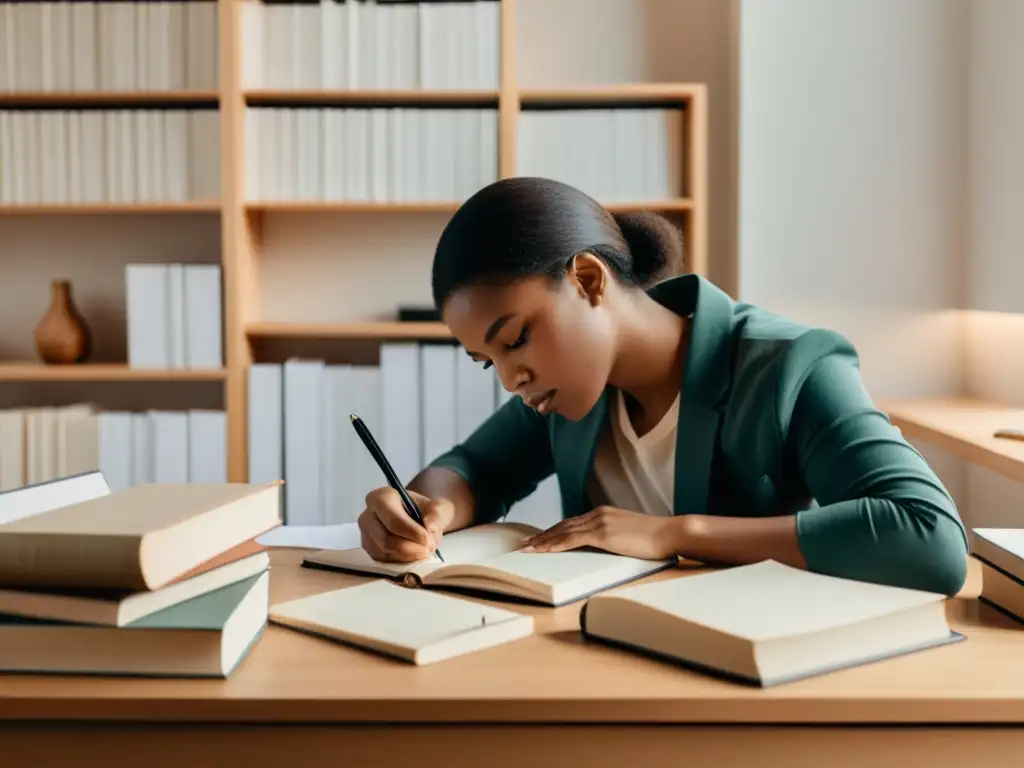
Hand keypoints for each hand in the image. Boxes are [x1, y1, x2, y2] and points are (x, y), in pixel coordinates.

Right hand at [358, 487, 455, 562]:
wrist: (419, 519)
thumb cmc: (425, 511)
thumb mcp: (438, 508)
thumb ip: (437, 516)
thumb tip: (429, 529)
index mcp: (381, 498)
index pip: (393, 520)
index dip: (412, 533)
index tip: (428, 540)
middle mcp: (367, 516)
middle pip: (386, 541)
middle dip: (410, 549)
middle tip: (428, 549)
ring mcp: (365, 536)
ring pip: (385, 554)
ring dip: (407, 557)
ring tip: (423, 551)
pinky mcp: (368, 552)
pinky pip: (383, 563)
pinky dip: (401, 563)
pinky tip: (413, 556)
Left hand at [519, 505, 682, 559]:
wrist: (670, 533)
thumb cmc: (655, 538)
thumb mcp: (629, 534)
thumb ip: (614, 536)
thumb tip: (606, 546)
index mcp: (604, 513)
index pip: (572, 523)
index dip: (554, 531)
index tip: (540, 538)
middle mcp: (598, 514)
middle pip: (563, 525)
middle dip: (543, 535)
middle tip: (525, 544)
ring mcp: (599, 522)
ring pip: (563, 532)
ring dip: (543, 541)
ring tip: (527, 549)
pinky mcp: (602, 534)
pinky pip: (572, 540)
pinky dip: (554, 545)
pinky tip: (543, 550)